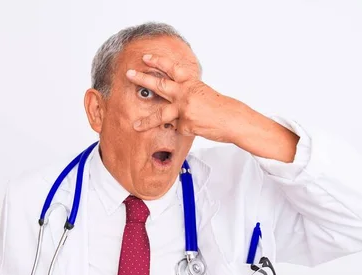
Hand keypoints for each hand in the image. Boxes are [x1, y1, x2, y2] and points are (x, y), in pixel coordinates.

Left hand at [126, 54, 247, 143]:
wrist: (233, 119)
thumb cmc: (220, 107)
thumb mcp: (203, 93)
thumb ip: (187, 92)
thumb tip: (174, 95)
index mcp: (191, 83)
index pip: (171, 68)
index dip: (157, 61)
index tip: (145, 58)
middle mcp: (185, 93)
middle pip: (159, 84)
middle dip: (142, 78)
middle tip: (129, 73)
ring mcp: (184, 108)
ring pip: (160, 114)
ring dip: (146, 121)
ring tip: (135, 124)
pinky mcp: (186, 124)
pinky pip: (179, 129)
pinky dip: (184, 130)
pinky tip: (195, 128)